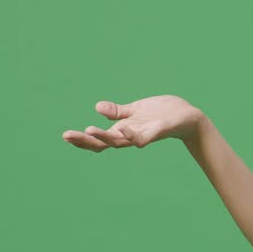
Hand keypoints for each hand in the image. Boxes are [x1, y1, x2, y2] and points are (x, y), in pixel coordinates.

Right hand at [61, 95, 203, 151]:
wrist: (187, 116)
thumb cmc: (160, 114)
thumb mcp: (135, 110)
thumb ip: (117, 112)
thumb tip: (97, 107)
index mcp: (123, 131)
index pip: (99, 139)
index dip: (82, 140)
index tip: (65, 135)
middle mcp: (131, 136)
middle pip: (105, 143)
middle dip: (86, 140)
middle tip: (67, 135)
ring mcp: (144, 134)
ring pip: (121, 141)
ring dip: (105, 137)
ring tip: (88, 130)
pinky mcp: (158, 130)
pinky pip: (144, 136)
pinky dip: (133, 134)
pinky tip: (123, 128)